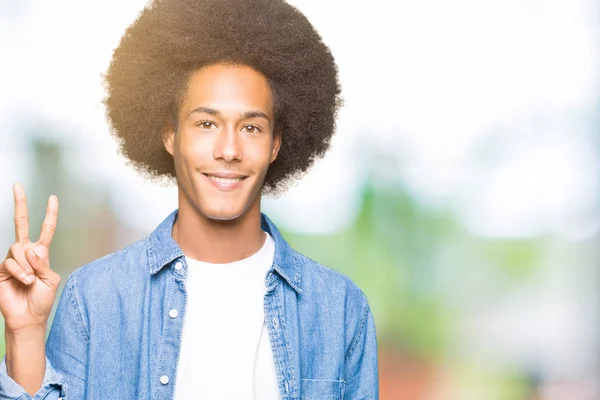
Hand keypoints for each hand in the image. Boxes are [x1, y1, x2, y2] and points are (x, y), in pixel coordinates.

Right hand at [0, 183, 60, 332]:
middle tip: (17, 185)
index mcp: (41, 253)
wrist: (29, 316)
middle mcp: (25, 252)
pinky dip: (19, 272)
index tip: (53, 198)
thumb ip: (43, 263)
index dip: (50, 214)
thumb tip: (30, 248)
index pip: (46, 229)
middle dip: (20, 204)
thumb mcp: (51, 279)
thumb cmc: (42, 299)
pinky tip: (23, 281)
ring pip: (18, 249)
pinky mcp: (1, 270)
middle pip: (20, 224)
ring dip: (27, 266)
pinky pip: (9, 262)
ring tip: (30, 280)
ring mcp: (12, 259)